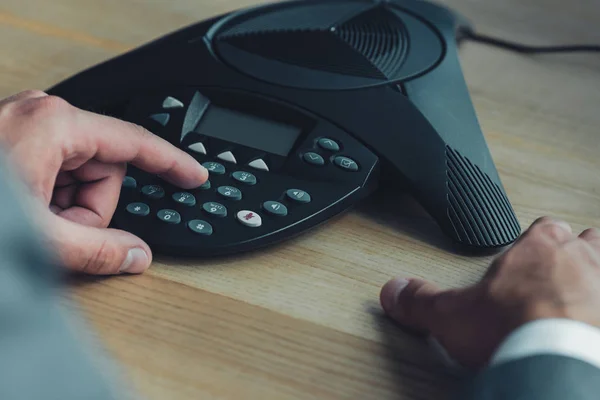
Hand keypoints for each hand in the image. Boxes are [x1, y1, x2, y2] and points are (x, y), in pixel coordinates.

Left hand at [0, 90, 207, 274]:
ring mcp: (27, 124)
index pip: (137, 142)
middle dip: (91, 208)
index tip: (194, 176)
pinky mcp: (14, 137)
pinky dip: (50, 199)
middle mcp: (43, 116)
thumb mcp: (38, 237)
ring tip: (37, 224)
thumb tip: (134, 255)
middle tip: (63, 232)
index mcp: (56, 124)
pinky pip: (56, 170)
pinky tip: (27, 213)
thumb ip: (96, 251)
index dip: (172, 164)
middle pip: (104, 168)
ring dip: (69, 207)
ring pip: (80, 172)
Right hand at [380, 216, 599, 368]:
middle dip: (575, 257)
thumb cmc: (518, 330)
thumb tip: (394, 291)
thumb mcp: (451, 314)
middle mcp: (581, 259)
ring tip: (582, 301)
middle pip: (585, 242)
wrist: (559, 362)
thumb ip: (421, 300)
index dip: (536, 244)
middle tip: (559, 279)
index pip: (543, 229)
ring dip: (596, 280)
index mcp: (538, 248)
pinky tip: (590, 332)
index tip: (526, 260)